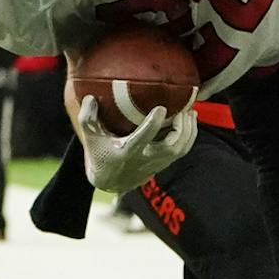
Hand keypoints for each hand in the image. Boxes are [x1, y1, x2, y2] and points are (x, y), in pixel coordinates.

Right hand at [76, 93, 195, 193]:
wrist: (111, 180)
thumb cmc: (100, 153)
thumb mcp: (90, 137)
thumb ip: (87, 118)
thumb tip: (91, 98)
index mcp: (126, 152)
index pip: (142, 138)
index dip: (153, 124)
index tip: (162, 108)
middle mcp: (145, 159)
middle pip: (170, 146)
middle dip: (181, 128)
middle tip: (184, 109)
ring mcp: (157, 163)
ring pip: (181, 149)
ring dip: (189, 131)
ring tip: (191, 112)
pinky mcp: (165, 163)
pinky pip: (183, 150)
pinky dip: (190, 136)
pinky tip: (190, 121)